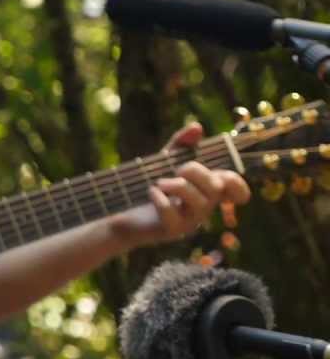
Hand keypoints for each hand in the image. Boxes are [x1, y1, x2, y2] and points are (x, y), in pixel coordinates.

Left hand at [108, 122, 250, 248]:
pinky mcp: (172, 231)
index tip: (222, 176)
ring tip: (159, 182)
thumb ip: (181, 144)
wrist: (122, 210)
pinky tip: (151, 192)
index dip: (237, 183)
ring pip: (200, 203)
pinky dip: (161, 200)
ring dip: (179, 186)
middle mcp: (203, 207)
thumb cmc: (151, 184)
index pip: (234, 188)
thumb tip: (197, 127)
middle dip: (197, 172)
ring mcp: (190, 221)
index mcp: (206, 190)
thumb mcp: (165, 160)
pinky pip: (172, 214)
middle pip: (216, 188)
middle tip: (177, 170)